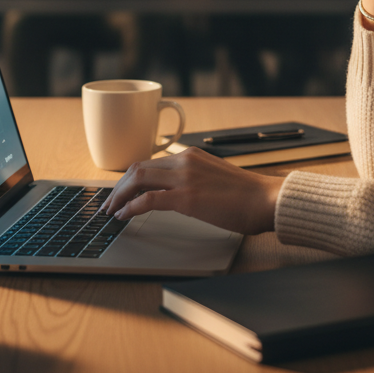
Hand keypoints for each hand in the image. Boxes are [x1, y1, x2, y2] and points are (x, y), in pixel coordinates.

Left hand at [99, 148, 283, 234]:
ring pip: (138, 180)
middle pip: (137, 168)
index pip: (149, 162)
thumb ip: (193, 179)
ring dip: (118, 197)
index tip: (120, 192)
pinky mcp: (187, 198)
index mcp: (191, 155)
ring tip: (110, 211)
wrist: (265, 199)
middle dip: (118, 187)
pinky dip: (130, 208)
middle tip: (108, 204)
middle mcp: (184, 161)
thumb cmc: (245, 194)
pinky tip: (124, 217)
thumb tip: (174, 193)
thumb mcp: (213, 178)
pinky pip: (148, 200)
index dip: (129, 178)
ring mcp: (185, 178)